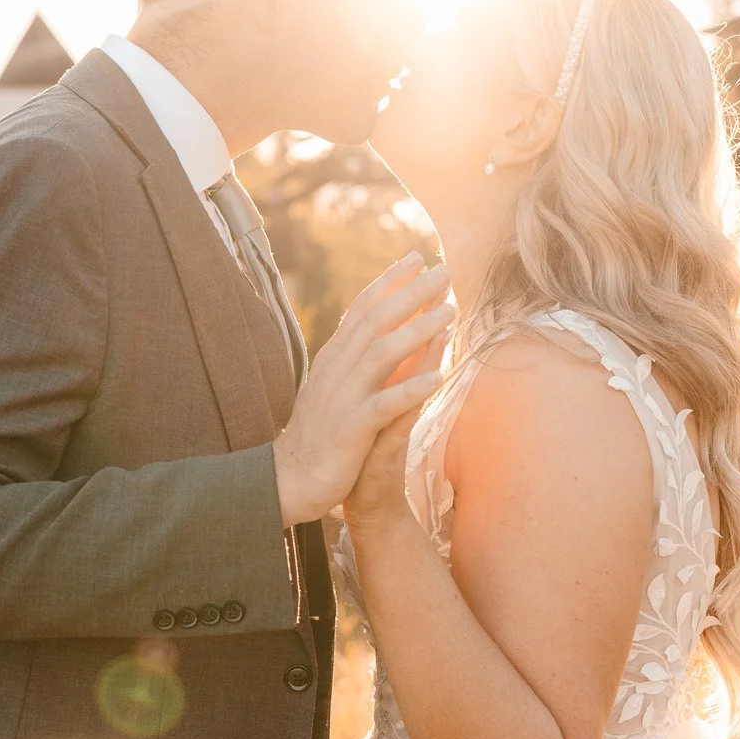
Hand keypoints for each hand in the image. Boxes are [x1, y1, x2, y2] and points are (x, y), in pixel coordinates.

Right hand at [272, 255, 451, 525]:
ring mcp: (343, 397)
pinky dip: (410, 390)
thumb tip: (372, 329)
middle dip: (412, 293)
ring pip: (382, 353)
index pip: (363, 309)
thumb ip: (352, 358)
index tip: (417, 258)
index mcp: (334, 358)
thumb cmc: (318, 435)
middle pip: (377, 320)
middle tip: (444, 269)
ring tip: (451, 312)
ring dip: (418, 330)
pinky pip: (384, 405)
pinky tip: (437, 379)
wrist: (288, 480)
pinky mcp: (351, 429)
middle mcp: (337, 369)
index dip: (390, 282)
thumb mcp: (334, 388)